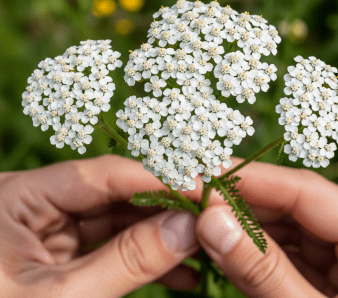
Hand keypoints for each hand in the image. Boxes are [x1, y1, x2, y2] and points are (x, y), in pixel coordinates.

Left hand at [0, 154, 200, 297]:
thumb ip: (126, 262)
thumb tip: (187, 228)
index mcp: (18, 197)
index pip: (98, 175)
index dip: (153, 179)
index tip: (199, 187)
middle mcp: (38, 203)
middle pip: (113, 194)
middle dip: (163, 210)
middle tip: (209, 218)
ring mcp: (53, 228)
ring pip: (118, 220)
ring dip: (160, 236)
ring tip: (203, 248)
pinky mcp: (66, 252)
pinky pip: (112, 246)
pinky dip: (144, 259)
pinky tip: (182, 272)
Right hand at [194, 157, 337, 296]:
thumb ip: (264, 271)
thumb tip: (211, 220)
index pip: (309, 192)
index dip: (254, 180)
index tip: (208, 173)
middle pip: (295, 206)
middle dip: (242, 203)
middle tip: (196, 198)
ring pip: (287, 229)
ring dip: (243, 227)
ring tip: (201, 220)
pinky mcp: (331, 279)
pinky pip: (287, 255)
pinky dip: (253, 253)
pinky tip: (223, 247)